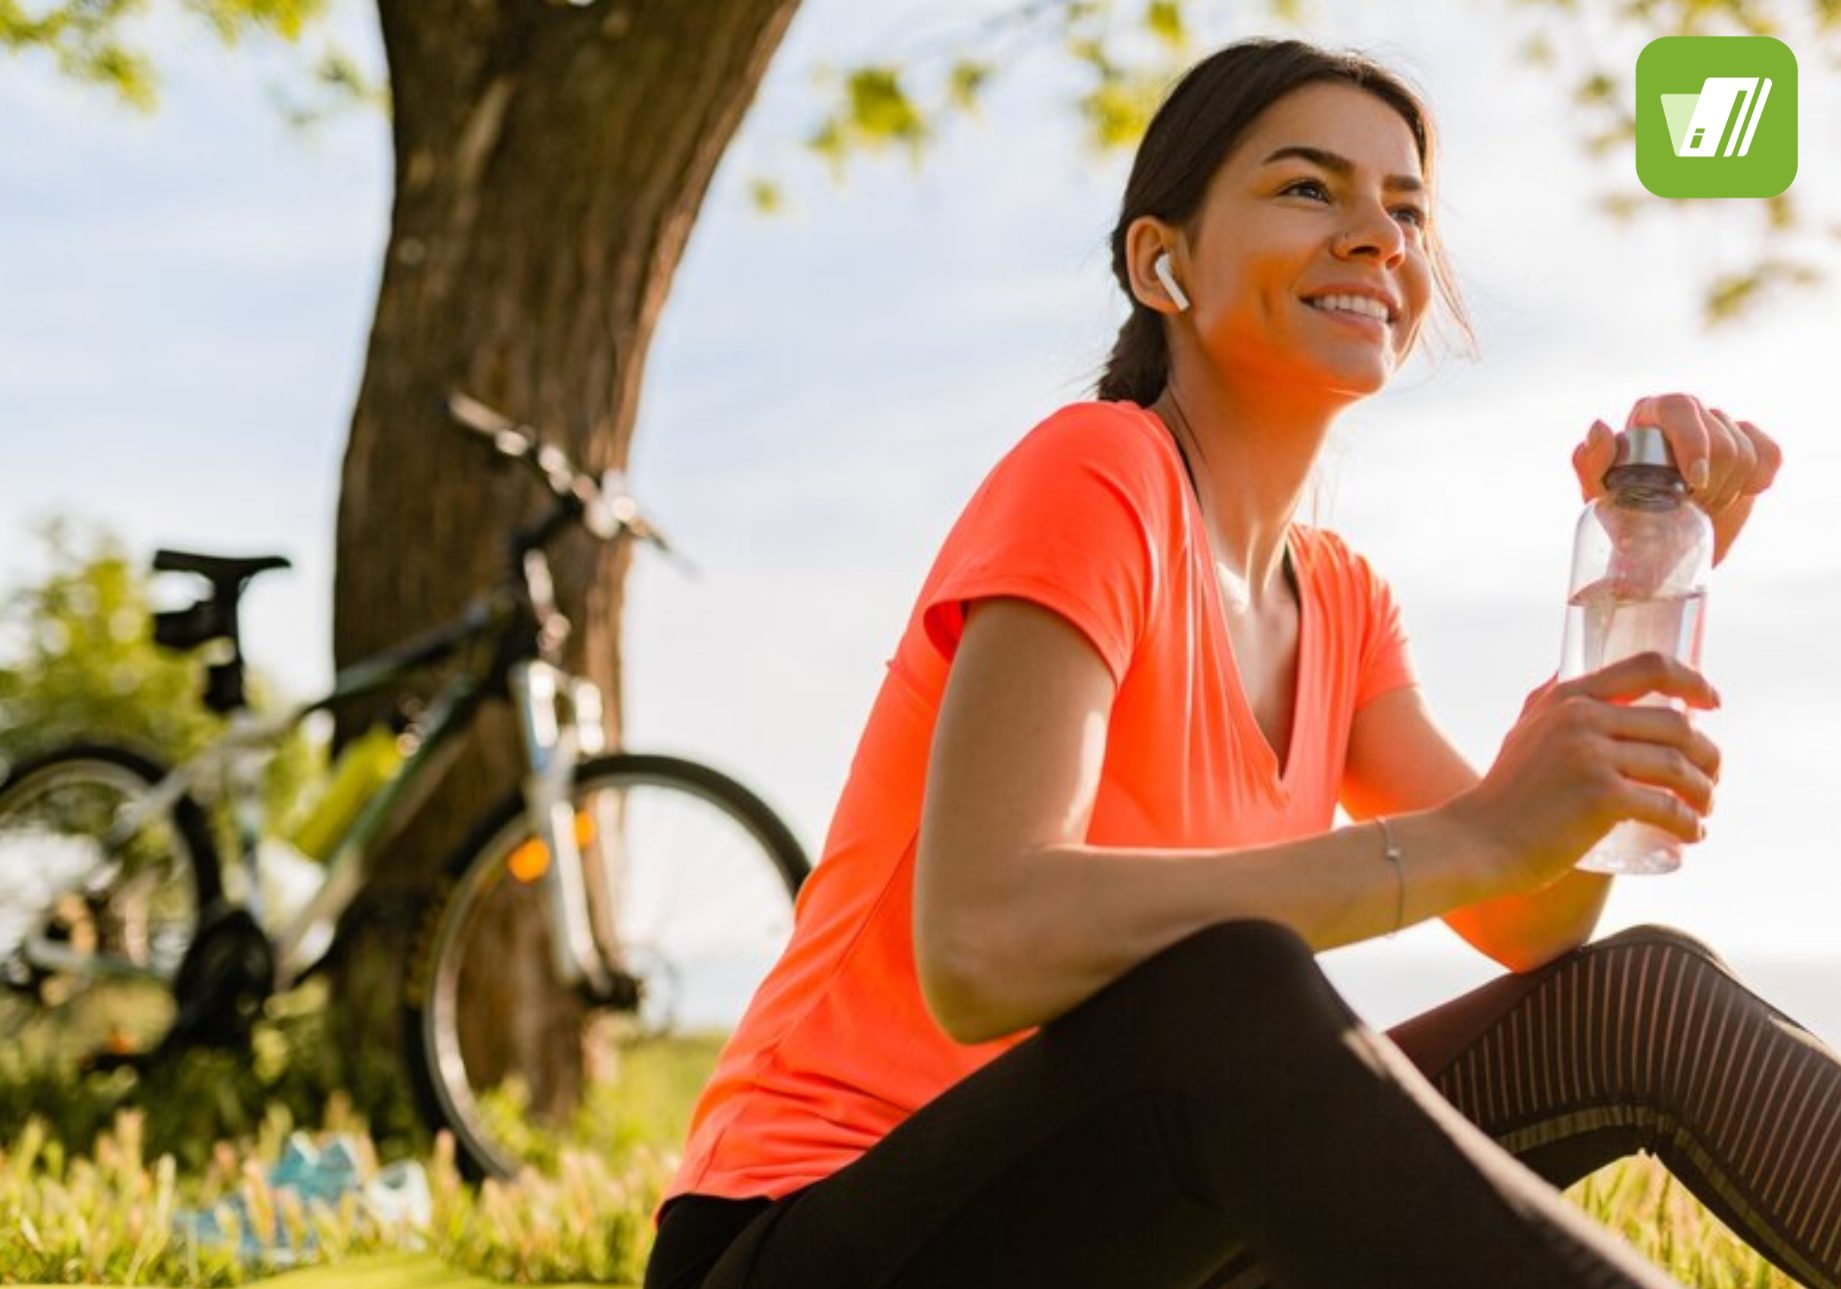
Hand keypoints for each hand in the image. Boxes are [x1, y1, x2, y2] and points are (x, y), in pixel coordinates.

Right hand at [1448, 652, 1721, 891]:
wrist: (1478, 840)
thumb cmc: (1506, 795)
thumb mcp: (1524, 731)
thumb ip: (1549, 703)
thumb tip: (1571, 676)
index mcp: (1568, 697)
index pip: (1649, 667)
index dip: (1693, 680)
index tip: (1713, 703)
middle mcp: (1581, 717)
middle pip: (1676, 725)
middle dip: (1708, 755)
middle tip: (1710, 780)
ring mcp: (1591, 756)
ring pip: (1678, 766)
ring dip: (1704, 792)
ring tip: (1703, 811)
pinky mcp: (1601, 797)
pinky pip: (1667, 807)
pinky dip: (1689, 824)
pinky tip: (1692, 835)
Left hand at [1572, 393, 1783, 566]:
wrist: (1662, 546)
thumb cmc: (1623, 515)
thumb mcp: (1599, 496)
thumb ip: (1590, 463)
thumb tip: (1600, 427)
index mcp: (1650, 414)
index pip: (1678, 408)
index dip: (1692, 442)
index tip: (1694, 482)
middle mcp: (1687, 414)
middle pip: (1719, 436)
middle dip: (1710, 482)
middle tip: (1691, 508)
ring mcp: (1722, 427)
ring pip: (1745, 451)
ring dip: (1728, 490)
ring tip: (1703, 507)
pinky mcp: (1752, 447)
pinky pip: (1770, 454)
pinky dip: (1759, 480)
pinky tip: (1739, 494)